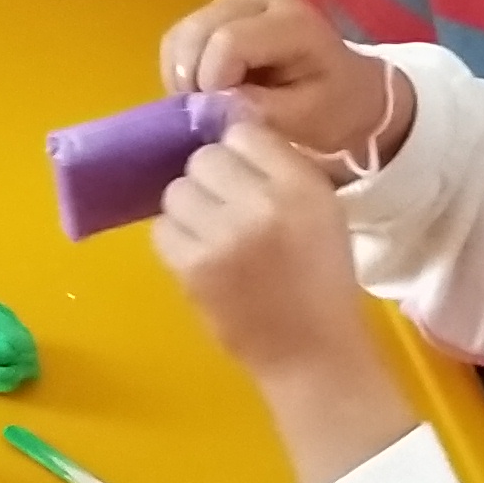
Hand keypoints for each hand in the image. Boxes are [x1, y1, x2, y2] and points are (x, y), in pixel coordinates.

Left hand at [152, 125, 385, 387]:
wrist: (311, 353)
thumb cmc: (320, 279)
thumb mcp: (321, 210)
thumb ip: (279, 168)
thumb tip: (225, 128)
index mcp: (302, 186)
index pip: (243, 133)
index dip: (240, 155)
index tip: (247, 179)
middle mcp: (263, 204)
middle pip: (203, 159)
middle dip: (211, 181)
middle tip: (227, 209)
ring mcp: (224, 236)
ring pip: (176, 191)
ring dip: (190, 209)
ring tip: (213, 234)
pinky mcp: (193, 268)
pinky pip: (162, 230)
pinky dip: (177, 240)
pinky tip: (202, 257)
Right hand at [162, 0, 404, 164]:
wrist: (350, 89)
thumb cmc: (334, 107)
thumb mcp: (306, 118)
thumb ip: (259, 110)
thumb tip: (210, 104)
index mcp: (293, 22)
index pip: (229, 41)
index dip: (213, 82)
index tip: (221, 115)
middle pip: (198, 31)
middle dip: (192, 78)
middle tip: (207, 113)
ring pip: (183, 32)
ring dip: (182, 73)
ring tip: (205, 103)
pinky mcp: (221, 9)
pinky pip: (181, 36)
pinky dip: (181, 66)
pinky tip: (201, 89)